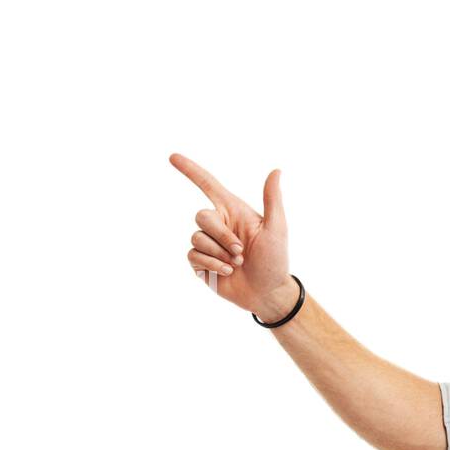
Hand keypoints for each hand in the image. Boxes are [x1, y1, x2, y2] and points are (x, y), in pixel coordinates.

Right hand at [169, 153, 293, 318]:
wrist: (268, 293)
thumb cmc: (276, 260)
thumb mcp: (276, 229)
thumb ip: (272, 200)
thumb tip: (276, 170)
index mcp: (234, 211)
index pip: (208, 184)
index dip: (190, 170)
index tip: (172, 156)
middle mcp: (219, 224)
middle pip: (201, 216)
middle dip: (221, 235)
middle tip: (241, 252)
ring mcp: (208, 243)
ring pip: (196, 238)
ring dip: (219, 253)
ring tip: (237, 263)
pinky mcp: (201, 262)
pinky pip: (193, 256)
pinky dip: (211, 264)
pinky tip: (227, 272)